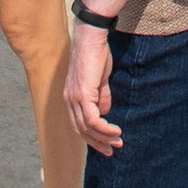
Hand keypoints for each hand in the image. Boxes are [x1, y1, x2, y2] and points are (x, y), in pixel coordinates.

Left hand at [67, 20, 120, 152]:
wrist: (91, 37)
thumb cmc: (96, 54)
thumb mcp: (99, 80)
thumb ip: (101, 96)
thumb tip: (105, 113)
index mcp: (71, 97)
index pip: (79, 124)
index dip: (92, 136)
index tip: (106, 144)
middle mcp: (69, 100)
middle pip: (81, 130)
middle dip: (97, 142)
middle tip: (112, 150)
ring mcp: (74, 98)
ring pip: (87, 128)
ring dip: (103, 137)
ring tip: (118, 141)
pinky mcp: (83, 94)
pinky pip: (92, 119)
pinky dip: (104, 128)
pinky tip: (115, 131)